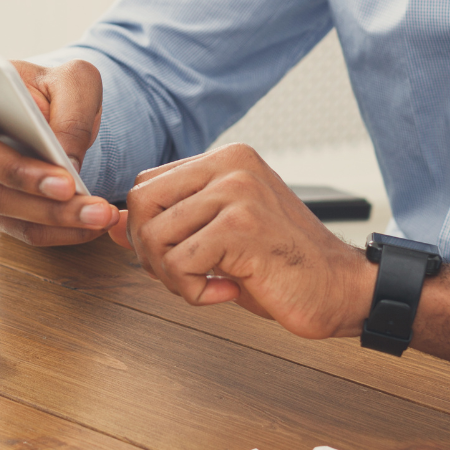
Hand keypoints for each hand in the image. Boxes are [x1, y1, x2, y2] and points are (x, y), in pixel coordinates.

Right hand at [0, 55, 119, 245]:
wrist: (61, 119)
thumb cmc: (57, 92)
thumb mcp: (76, 82)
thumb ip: (71, 109)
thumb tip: (65, 159)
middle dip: (19, 172)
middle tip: (67, 184)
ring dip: (49, 212)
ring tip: (96, 212)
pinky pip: (17, 226)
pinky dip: (57, 229)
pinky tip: (91, 224)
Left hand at [114, 144, 373, 338]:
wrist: (341, 290)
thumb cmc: (282, 267)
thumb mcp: (217, 238)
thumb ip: (168, 225)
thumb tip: (108, 223)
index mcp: (227, 159)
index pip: (146, 185)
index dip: (148, 230)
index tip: (179, 259)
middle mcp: (231, 165)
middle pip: (140, 204)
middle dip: (150, 252)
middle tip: (188, 277)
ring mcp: (236, 192)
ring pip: (155, 236)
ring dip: (174, 276)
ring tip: (212, 284)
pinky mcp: (240, 226)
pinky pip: (179, 263)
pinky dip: (194, 290)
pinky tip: (228, 290)